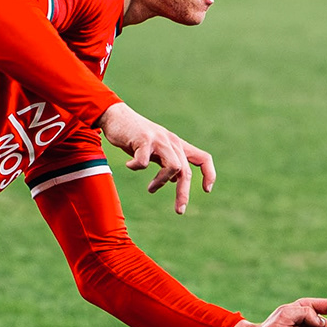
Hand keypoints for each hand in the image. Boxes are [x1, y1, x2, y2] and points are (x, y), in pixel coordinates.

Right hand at [102, 101, 216, 213]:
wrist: (116, 116)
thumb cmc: (135, 136)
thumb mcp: (156, 150)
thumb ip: (167, 162)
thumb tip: (174, 180)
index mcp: (177, 145)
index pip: (203, 158)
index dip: (209, 174)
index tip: (207, 190)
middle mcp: (171, 141)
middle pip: (185, 171)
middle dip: (183, 193)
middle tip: (179, 211)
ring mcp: (158, 139)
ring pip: (173, 166)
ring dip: (161, 182)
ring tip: (151, 188)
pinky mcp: (143, 139)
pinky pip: (144, 162)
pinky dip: (137, 167)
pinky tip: (129, 166)